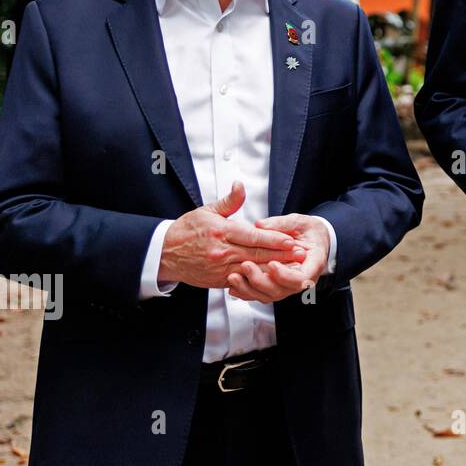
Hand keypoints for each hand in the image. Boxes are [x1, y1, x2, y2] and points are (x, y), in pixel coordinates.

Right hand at [158, 181, 306, 288]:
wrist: (164, 253)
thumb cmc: (187, 230)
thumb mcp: (206, 210)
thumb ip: (229, 201)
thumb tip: (240, 185)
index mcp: (221, 232)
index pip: (253, 237)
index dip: (274, 240)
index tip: (291, 240)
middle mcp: (221, 251)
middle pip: (257, 254)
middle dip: (281, 255)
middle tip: (300, 254)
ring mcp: (220, 268)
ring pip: (252, 269)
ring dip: (274, 268)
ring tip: (294, 267)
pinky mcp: (219, 280)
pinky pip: (242, 280)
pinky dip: (259, 278)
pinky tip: (274, 277)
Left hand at [225, 213, 331, 303]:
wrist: (311, 239)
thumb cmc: (308, 230)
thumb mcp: (299, 222)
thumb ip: (281, 224)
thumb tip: (260, 225)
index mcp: (313, 264)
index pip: (302, 279)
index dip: (285, 275)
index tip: (271, 264)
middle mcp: (301, 280)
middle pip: (281, 290)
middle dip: (261, 281)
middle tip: (246, 266)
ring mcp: (287, 286)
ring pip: (268, 295)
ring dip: (249, 289)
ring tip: (233, 277)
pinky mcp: (275, 286)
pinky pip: (260, 294)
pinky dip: (246, 291)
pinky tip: (233, 285)